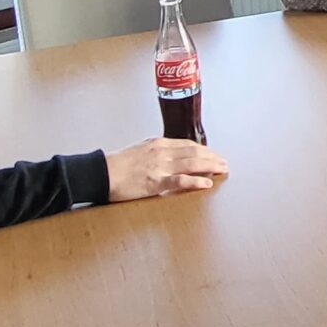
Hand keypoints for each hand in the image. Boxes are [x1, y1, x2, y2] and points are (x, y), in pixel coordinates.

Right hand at [107, 136, 228, 198]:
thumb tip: (170, 155)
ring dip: (210, 167)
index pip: (187, 144)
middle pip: (194, 152)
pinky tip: (207, 184)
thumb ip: (156, 151)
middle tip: (224, 163)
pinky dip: (196, 181)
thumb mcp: (139, 150)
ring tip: (222, 170)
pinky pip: (181, 181)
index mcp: (158, 143)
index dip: (204, 150)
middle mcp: (162, 152)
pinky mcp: (155, 182)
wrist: (101, 172)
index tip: (213, 155)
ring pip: (192, 164)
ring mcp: (160, 167)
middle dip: (212, 158)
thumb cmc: (116, 164)